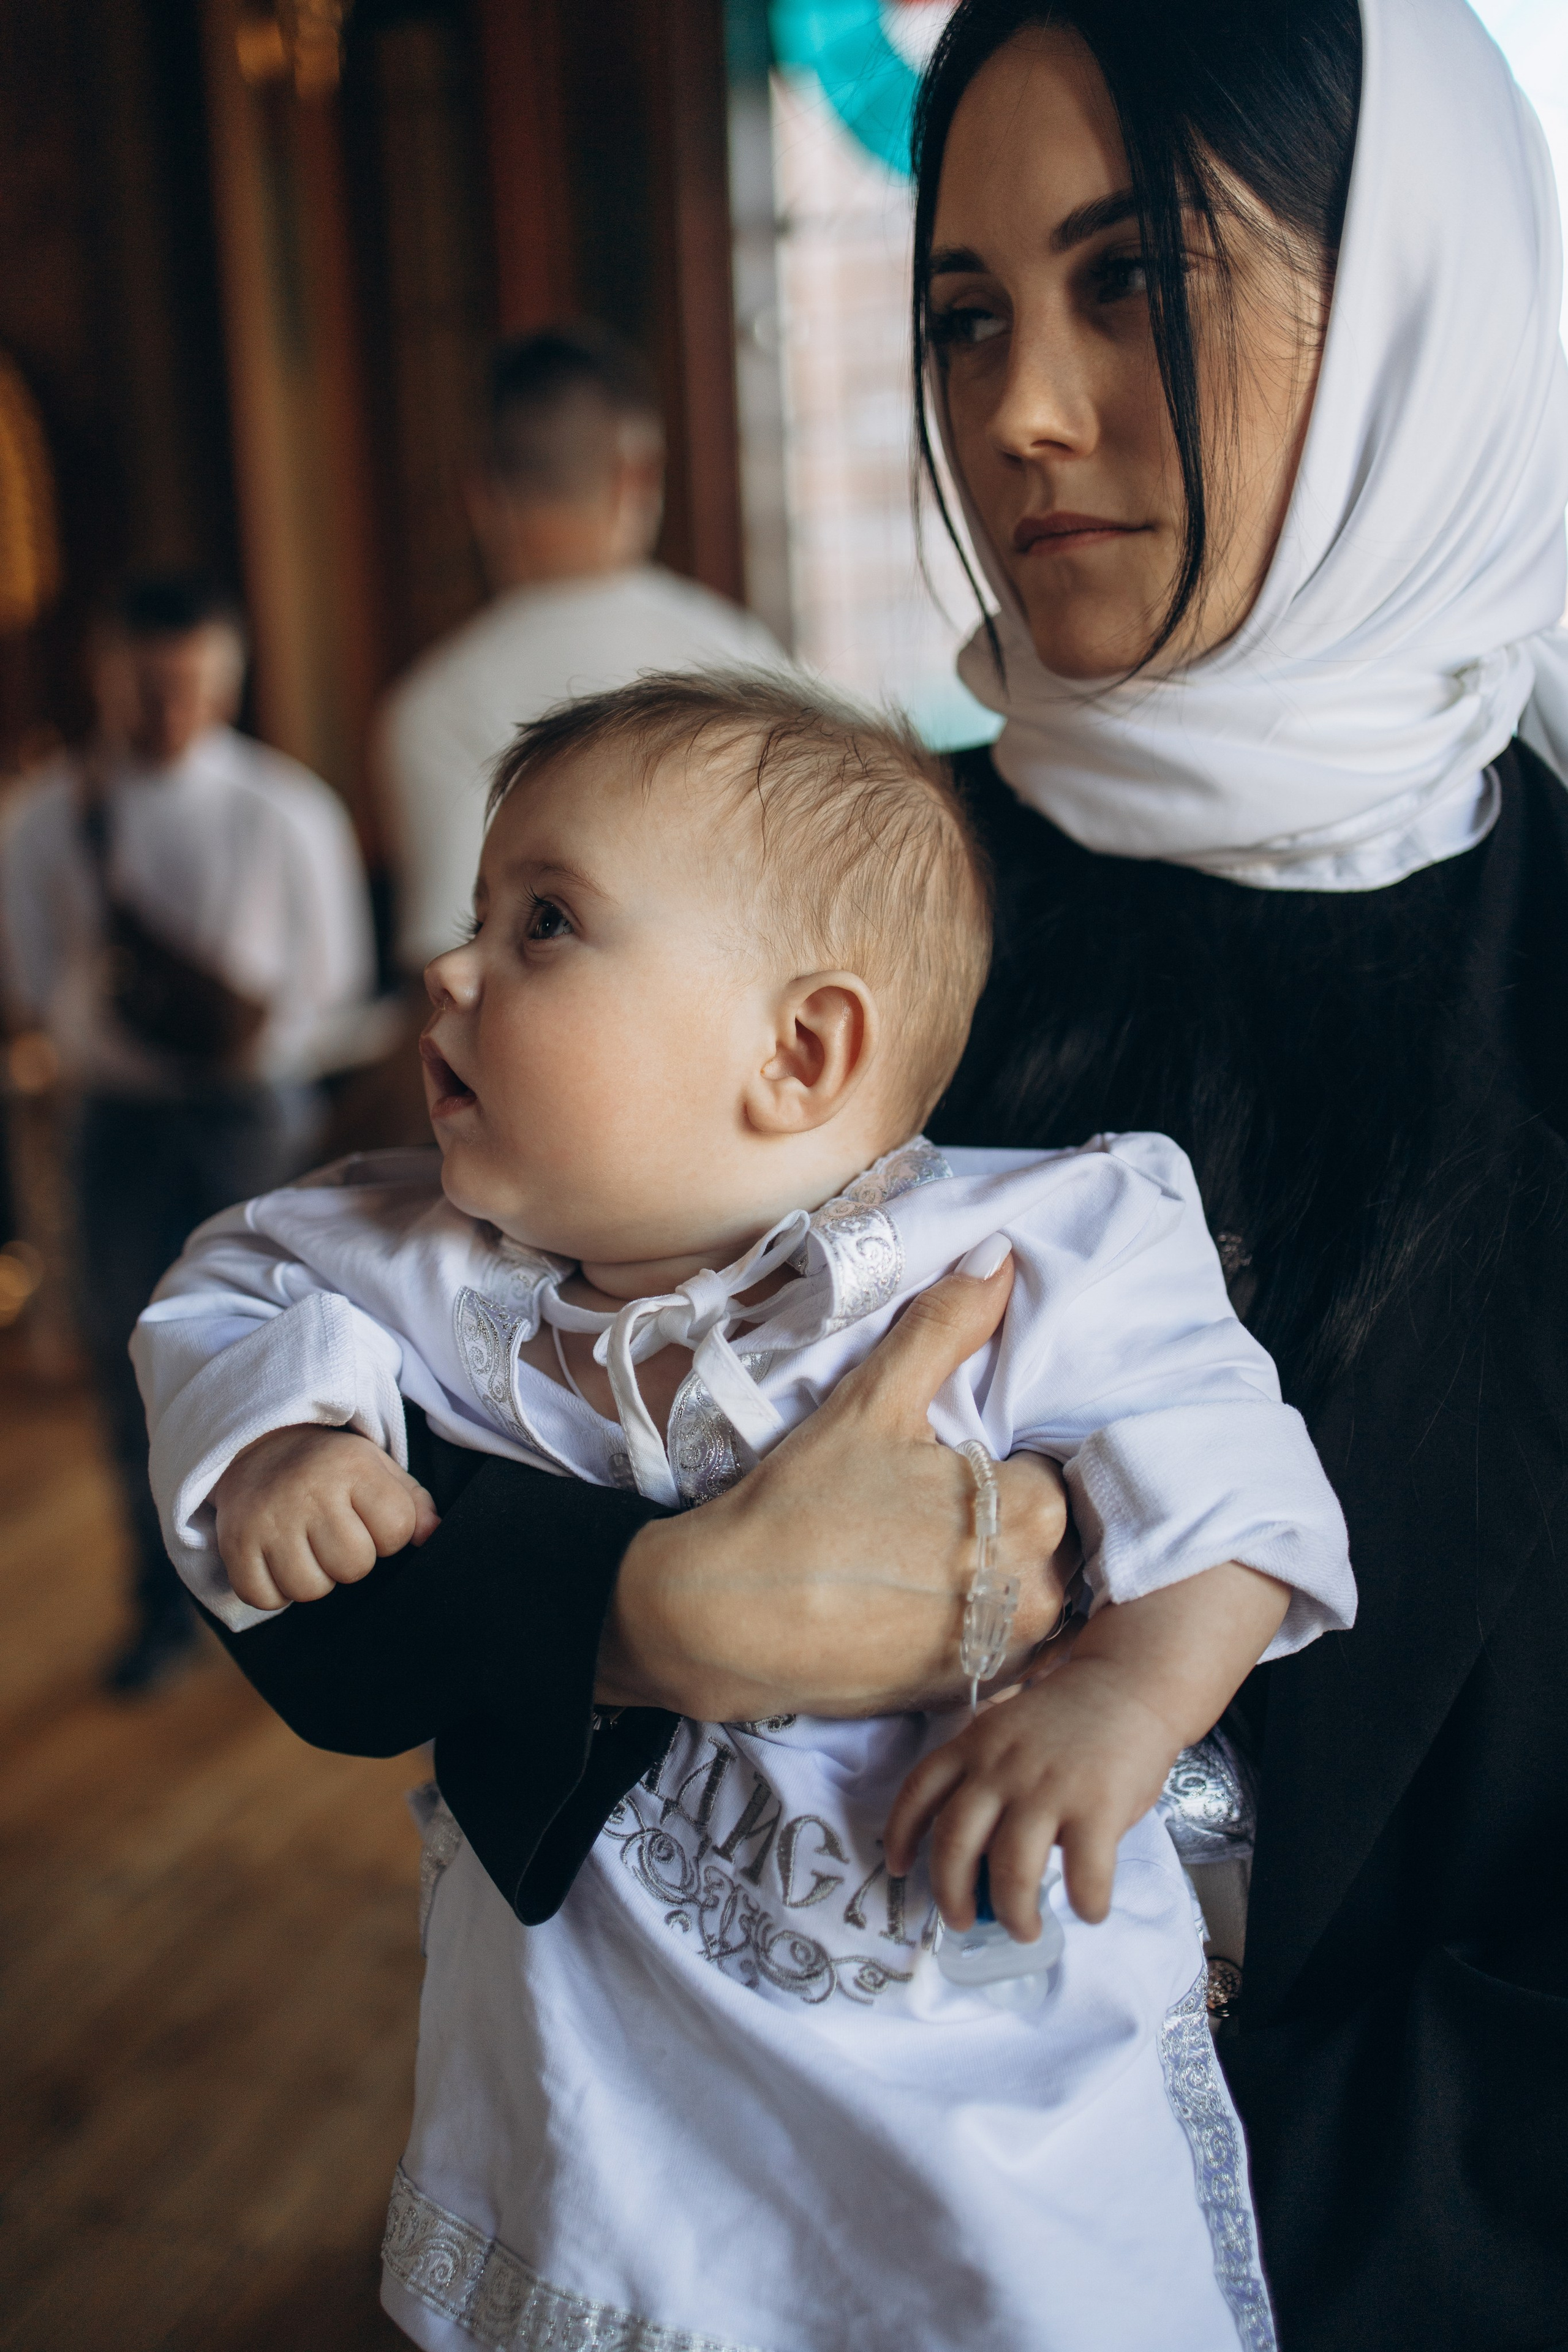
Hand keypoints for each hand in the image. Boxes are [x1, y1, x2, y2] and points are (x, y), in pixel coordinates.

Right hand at [212, 1424, 440, 1610]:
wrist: (258, 1446)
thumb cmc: (331, 1469)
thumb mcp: (378, 1469)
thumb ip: (414, 1503)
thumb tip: (434, 1536)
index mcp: (352, 1468)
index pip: (397, 1530)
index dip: (390, 1535)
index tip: (370, 1519)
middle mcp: (309, 1491)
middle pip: (353, 1566)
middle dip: (351, 1560)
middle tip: (336, 1536)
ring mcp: (268, 1519)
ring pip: (309, 1589)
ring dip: (313, 1578)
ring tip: (307, 1548)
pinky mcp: (235, 1543)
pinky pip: (264, 1598)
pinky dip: (274, 1591)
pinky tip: (278, 1561)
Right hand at [598, 1250, 1073, 1720]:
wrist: (724, 1622)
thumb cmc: (800, 1507)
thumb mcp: (873, 1402)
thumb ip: (946, 1327)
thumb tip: (1002, 1256)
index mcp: (1033, 1511)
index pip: (1048, 1468)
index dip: (997, 1460)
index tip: (947, 1463)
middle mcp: (1039, 1590)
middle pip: (1044, 1532)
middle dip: (996, 1514)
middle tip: (922, 1506)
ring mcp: (1004, 1651)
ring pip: (1022, 1588)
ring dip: (986, 1569)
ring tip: (912, 1553)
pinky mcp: (967, 1693)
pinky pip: (991, 1640)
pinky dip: (961, 1619)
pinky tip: (905, 1598)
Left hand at [883, 1656, 1176, 1935]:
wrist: (1130, 1683)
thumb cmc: (1070, 1719)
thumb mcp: (1009, 1732)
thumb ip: (987, 1777)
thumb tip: (978, 1856)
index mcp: (975, 1745)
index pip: (919, 1791)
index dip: (900, 1834)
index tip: (900, 1868)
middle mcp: (1001, 1768)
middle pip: (955, 1843)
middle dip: (951, 1895)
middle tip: (963, 1922)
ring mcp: (1048, 1788)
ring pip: (1010, 1870)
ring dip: (1014, 1913)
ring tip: (1024, 1930)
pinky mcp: (1097, 1808)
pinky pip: (1084, 1874)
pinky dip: (1085, 1903)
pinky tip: (1088, 1909)